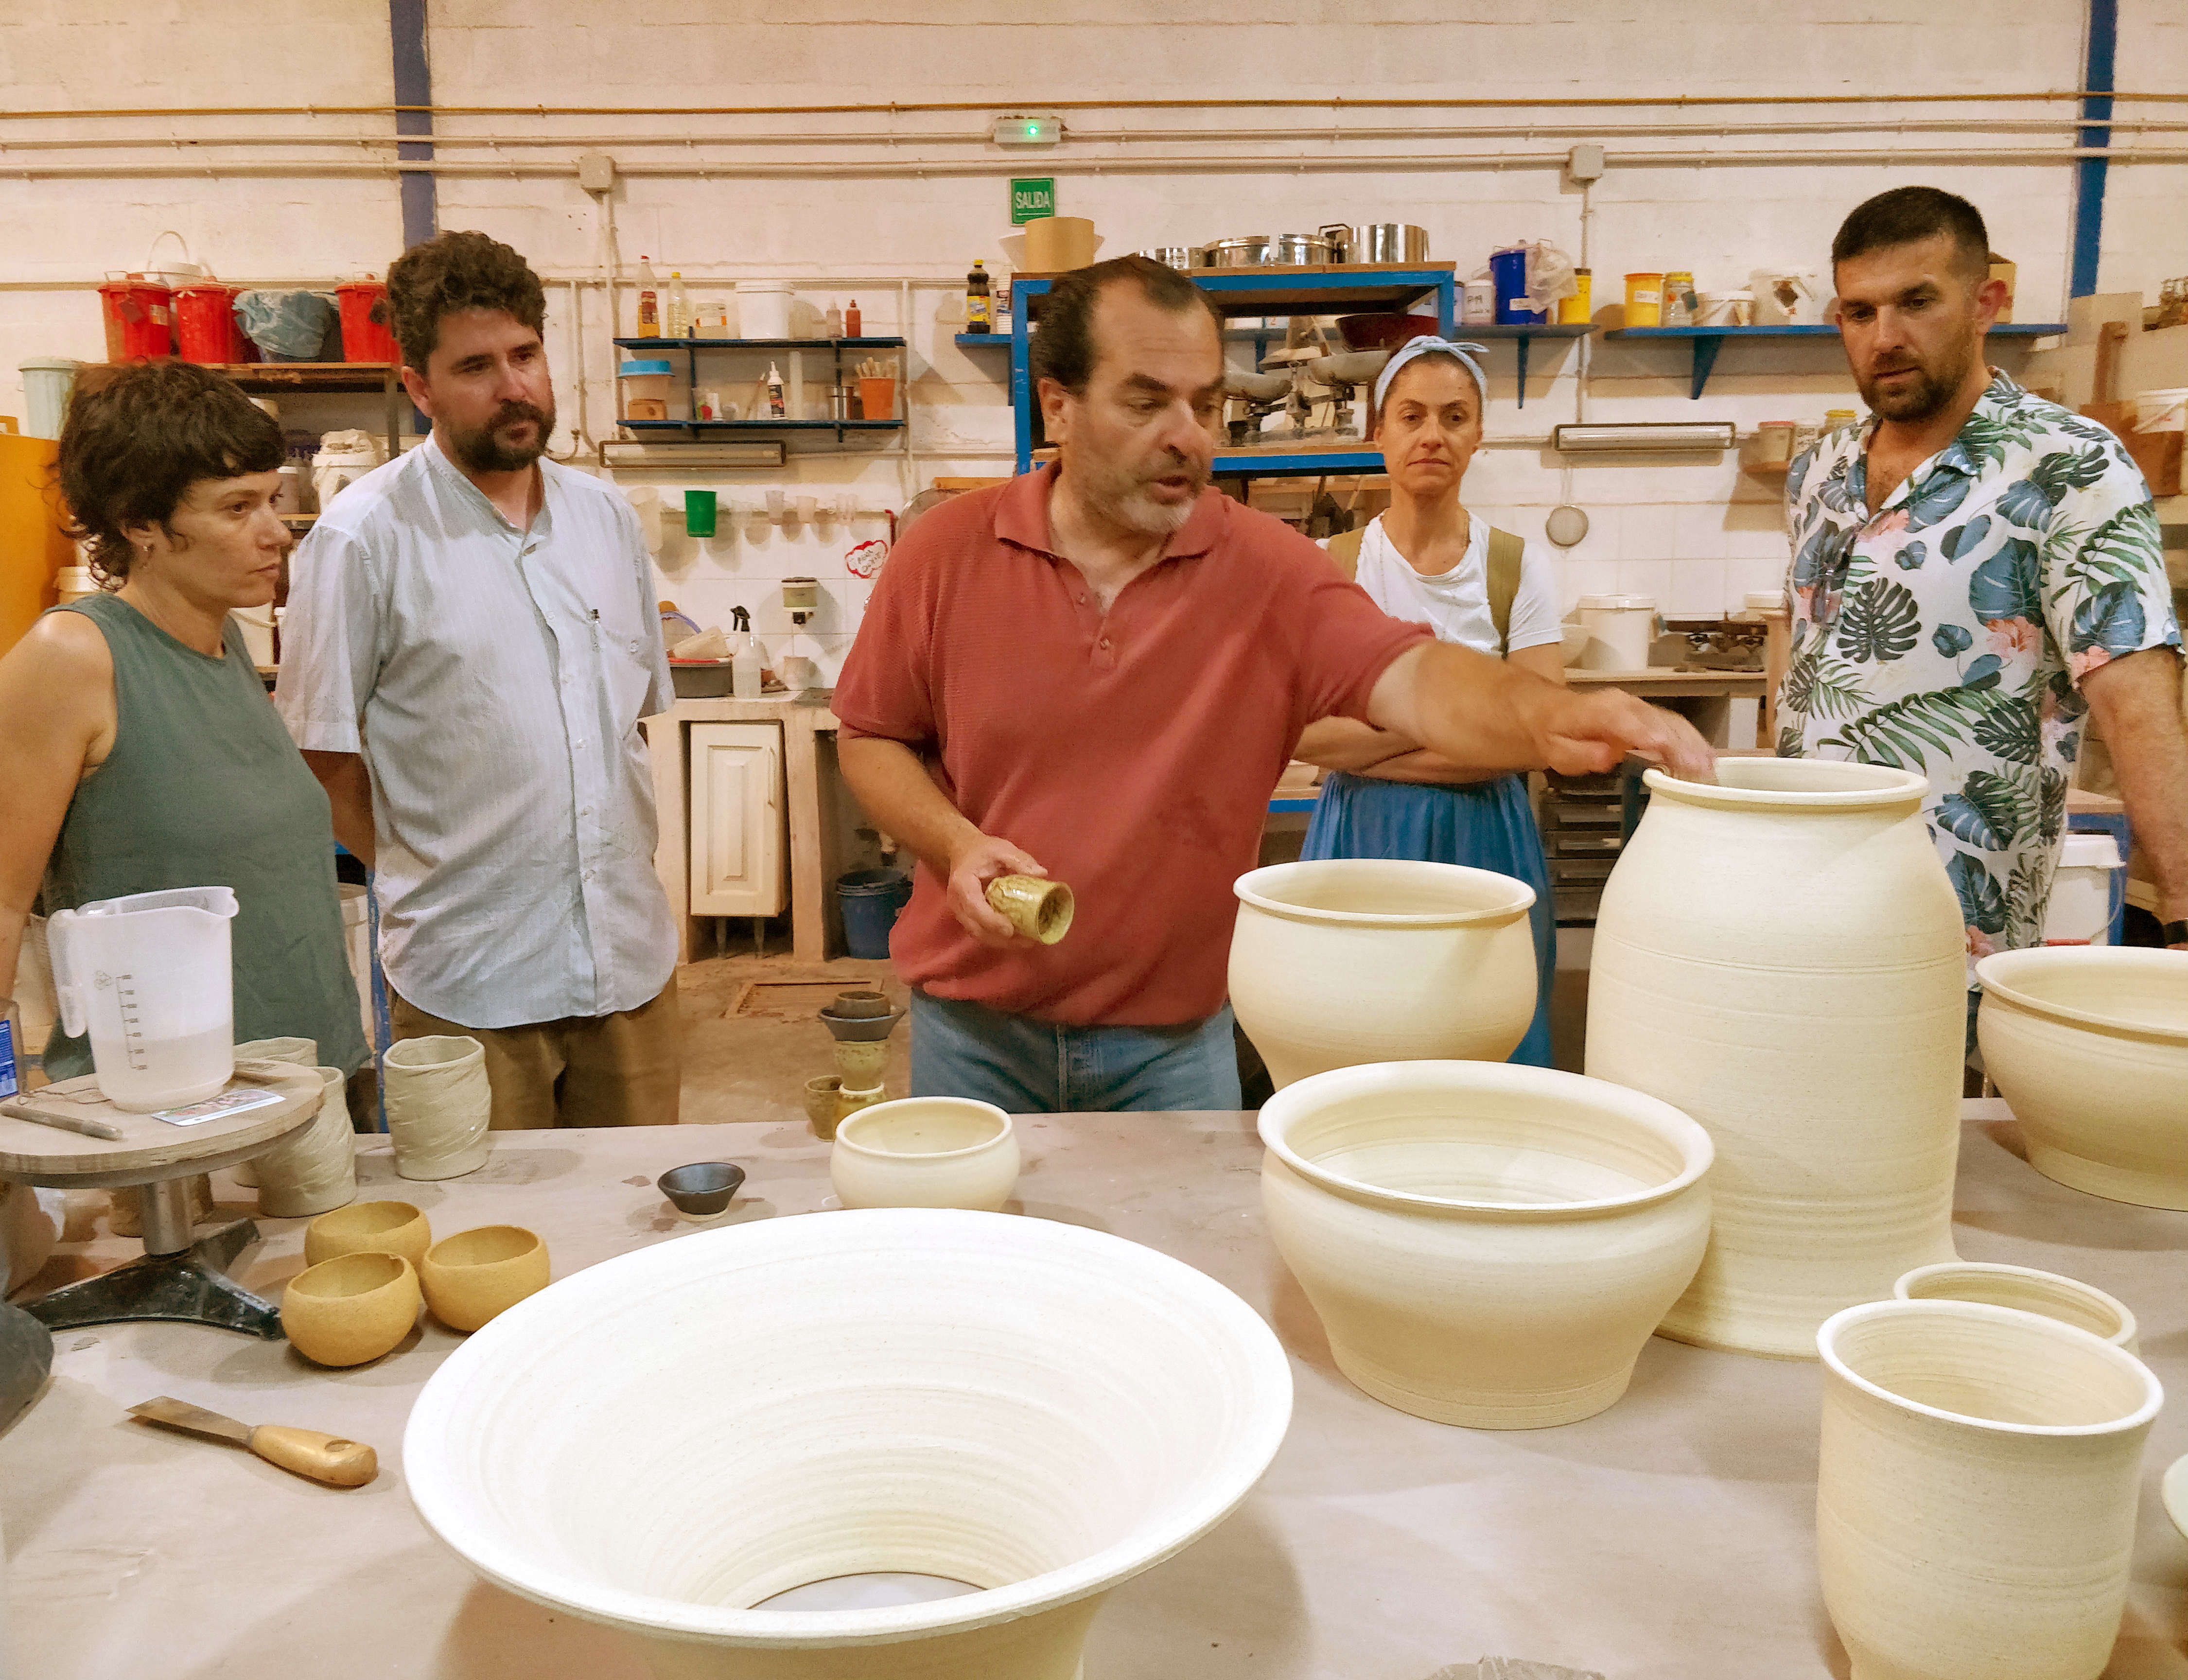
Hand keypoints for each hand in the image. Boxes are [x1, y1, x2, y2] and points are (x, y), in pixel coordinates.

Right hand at [944, 833, 1047, 948]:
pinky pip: (981, 932)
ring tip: (1028, 942)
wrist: (963, 852)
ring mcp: (960, 912)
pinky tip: (1018, 938)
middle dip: (1001, 939)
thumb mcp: (1002, 849)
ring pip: (979, 934)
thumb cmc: (983, 851)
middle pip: (976, 928)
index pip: (973, 907)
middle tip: (1028, 941)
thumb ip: (1020, 860)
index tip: (1011, 930)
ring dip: (1002, 942)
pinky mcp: (967, 918)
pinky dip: (999, 938)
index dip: (991, 921)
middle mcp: (957, 902)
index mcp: (963, 884)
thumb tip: (1041, 874)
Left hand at [1540, 689, 1718, 782]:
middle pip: (1658, 721)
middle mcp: (1622, 704)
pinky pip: (1671, 724)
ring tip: (1710, 765)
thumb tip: (1607, 757)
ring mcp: (1636, 707)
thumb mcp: (1551, 749)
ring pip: (1670, 721)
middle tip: (1702, 768)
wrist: (1545, 708)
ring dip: (1692, 742)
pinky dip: (1689, 739)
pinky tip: (1703, 755)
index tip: (1670, 752)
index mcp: (1597, 711)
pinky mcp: (1645, 714)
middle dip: (1681, 744)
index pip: (1629, 722)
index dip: (1651, 735)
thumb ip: (1578, 754)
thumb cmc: (1549, 732)